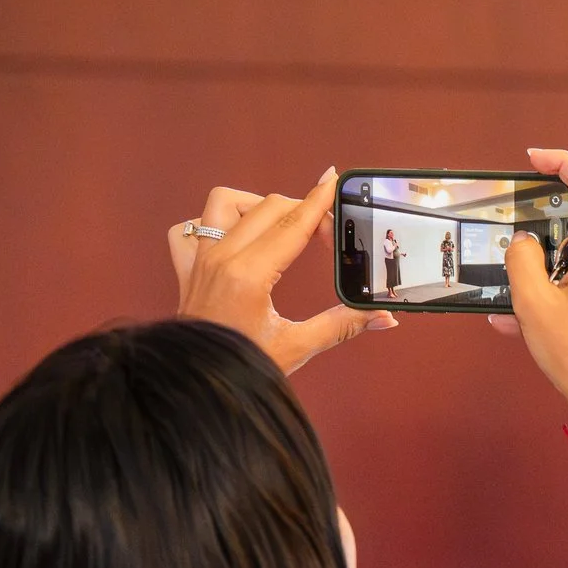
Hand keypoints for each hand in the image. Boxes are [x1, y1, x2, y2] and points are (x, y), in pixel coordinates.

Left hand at [171, 169, 394, 374]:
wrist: (196, 387)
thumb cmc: (241, 368)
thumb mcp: (297, 346)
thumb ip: (342, 325)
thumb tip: (382, 318)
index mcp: (248, 275)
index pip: (292, 225)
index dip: (318, 201)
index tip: (333, 180)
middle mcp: (220, 258)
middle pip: (268, 207)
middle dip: (302, 211)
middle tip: (325, 233)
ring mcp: (199, 260)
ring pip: (224, 202)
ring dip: (255, 205)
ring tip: (278, 227)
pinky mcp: (186, 269)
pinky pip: (188, 229)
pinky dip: (209, 224)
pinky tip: (231, 239)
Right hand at [494, 147, 567, 437]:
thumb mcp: (532, 301)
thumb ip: (521, 258)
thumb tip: (523, 242)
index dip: (564, 164)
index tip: (535, 159)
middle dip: (554, 212)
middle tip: (524, 213)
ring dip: (550, 257)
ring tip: (516, 280)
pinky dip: (558, 285)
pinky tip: (518, 318)